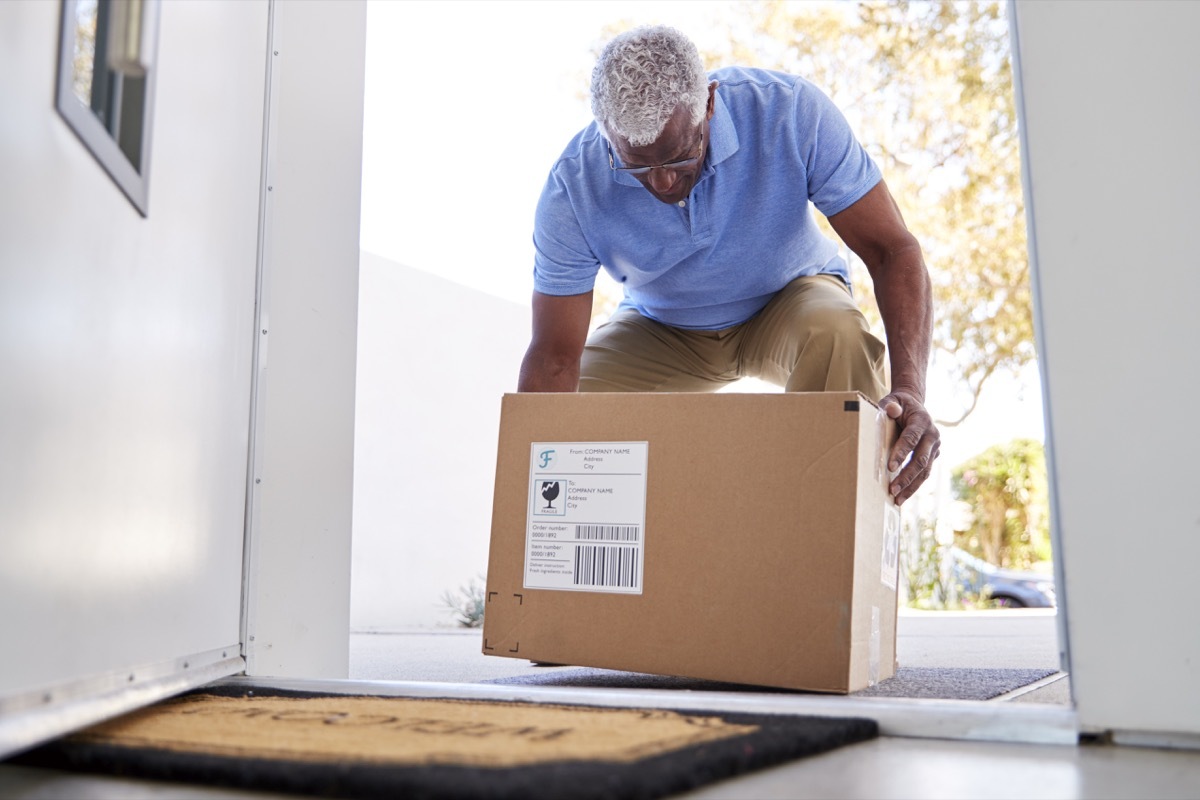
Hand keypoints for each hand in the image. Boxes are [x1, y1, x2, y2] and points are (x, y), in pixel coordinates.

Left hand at [879, 390, 939, 504]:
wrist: (914, 405)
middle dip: (906, 476)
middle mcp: (932, 435)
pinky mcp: (933, 456)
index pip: (911, 438)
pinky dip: (914, 485)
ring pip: (925, 471)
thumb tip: (892, 409)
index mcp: (922, 420)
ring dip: (911, 486)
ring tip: (897, 499)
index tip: (889, 467)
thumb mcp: (892, 399)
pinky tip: (902, 496)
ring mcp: (934, 447)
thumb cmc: (899, 404)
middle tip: (892, 489)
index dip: (901, 453)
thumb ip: (890, 404)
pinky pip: (924, 473)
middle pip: (920, 459)